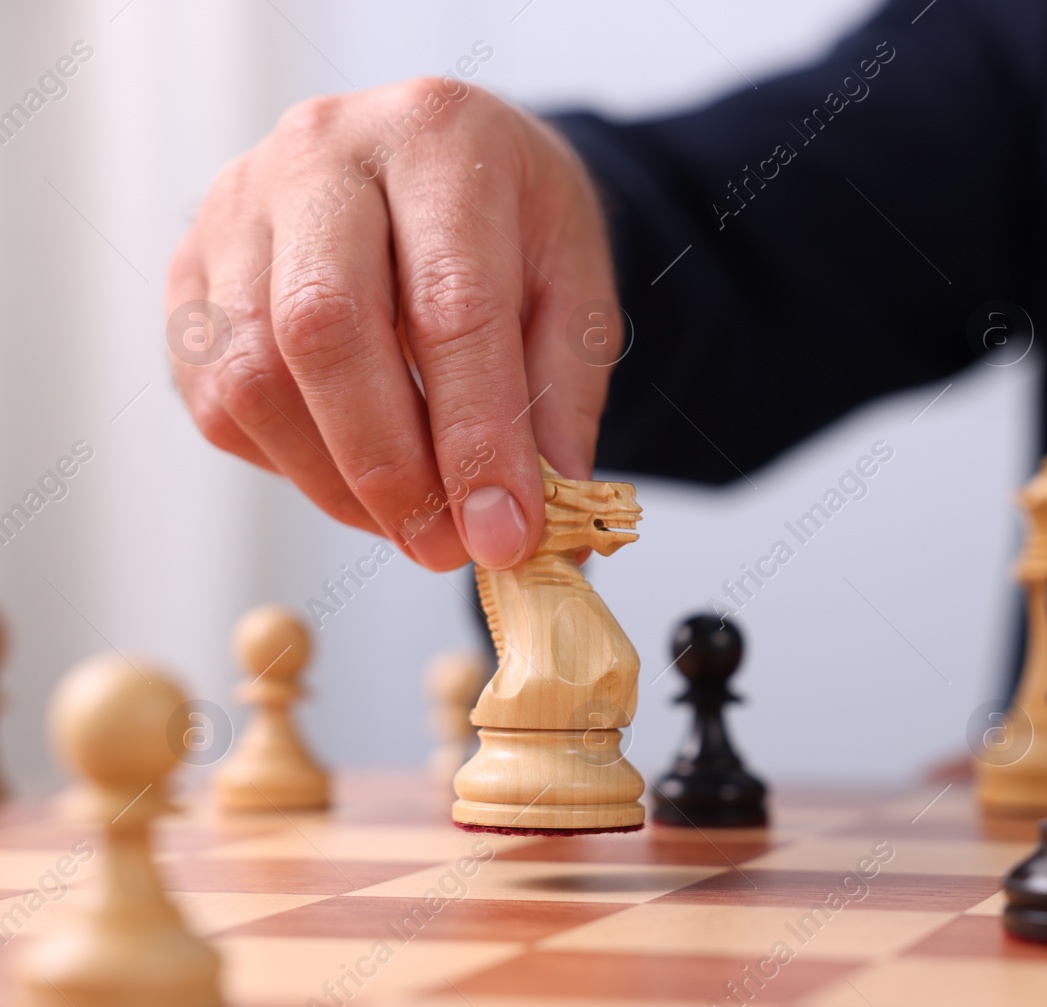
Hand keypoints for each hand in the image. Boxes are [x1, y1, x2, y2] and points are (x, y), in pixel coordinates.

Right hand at [166, 78, 620, 570]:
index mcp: (440, 138)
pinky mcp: (190, 267)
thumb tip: (541, 524)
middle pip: (323, 330)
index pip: (449, 306)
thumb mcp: (574, 287)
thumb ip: (560, 398)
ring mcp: (237, 206)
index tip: (504, 533)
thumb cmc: (514, 222)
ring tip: (410, 527)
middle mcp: (322, 153)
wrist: (442, 155)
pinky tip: (353, 480)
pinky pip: (213, 394)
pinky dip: (285, 463)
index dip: (476, 437)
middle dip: (389, 467)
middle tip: (444, 547)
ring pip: (251, 372)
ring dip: (333, 481)